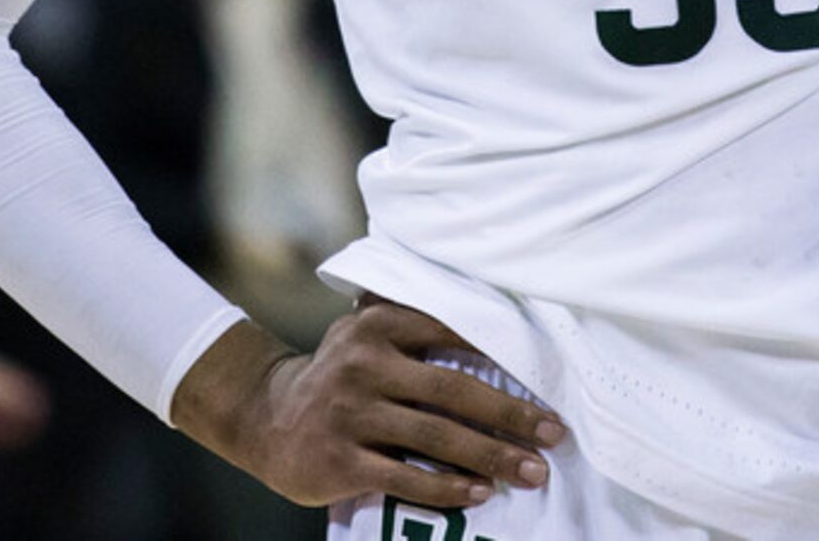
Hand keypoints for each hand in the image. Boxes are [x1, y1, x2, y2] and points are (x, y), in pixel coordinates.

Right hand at [170, 304, 564, 509]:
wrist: (265, 417)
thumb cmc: (340, 374)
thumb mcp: (368, 335)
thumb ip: (419, 327)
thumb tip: (502, 326)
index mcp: (379, 324)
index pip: (455, 334)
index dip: (505, 359)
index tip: (549, 382)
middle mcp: (363, 364)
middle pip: (454, 391)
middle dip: (511, 416)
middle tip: (553, 435)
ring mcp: (349, 414)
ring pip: (436, 438)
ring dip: (491, 457)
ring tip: (531, 472)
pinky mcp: (338, 460)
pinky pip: (405, 477)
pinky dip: (447, 488)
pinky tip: (481, 493)